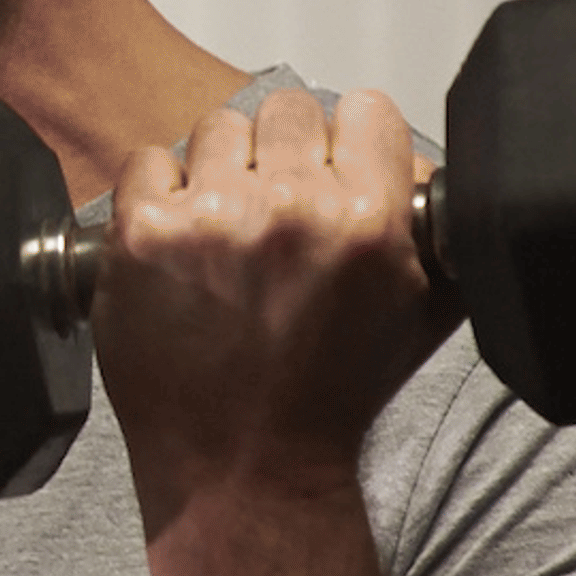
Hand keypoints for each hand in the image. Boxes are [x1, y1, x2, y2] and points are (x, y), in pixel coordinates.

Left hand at [95, 87, 450, 528]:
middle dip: (283, 153)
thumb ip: (435, 227)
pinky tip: (177, 244)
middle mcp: (291, 209)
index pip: (365, 111)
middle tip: (274, 207)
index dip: (350, 141)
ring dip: (220, 170)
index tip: (335, 168)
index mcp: (368, 219)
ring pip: (215, 129)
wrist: (245, 465)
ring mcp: (209, 218)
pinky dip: (157, 194)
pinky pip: (146, 163)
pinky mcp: (141, 236)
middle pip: (286, 109)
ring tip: (225, 231)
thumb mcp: (421, 311)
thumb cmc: (328, 396)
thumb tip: (426, 164)